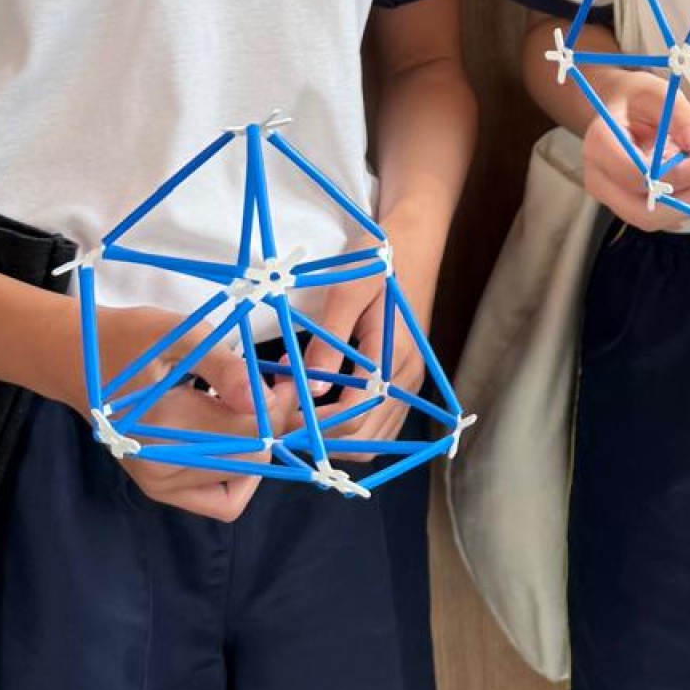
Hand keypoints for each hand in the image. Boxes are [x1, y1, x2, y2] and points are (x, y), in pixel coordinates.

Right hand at [95, 304, 280, 522]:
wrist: (77, 360)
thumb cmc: (131, 339)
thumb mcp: (180, 335)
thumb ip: (224, 366)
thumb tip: (262, 401)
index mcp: (164, 427)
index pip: (252, 432)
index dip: (279, 403)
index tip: (282, 370)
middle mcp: (161, 469)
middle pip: (252, 460)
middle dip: (276, 420)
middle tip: (278, 380)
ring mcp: (160, 486)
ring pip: (242, 481)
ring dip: (261, 443)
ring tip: (258, 402)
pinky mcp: (162, 490)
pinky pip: (221, 499)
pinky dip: (240, 471)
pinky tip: (238, 434)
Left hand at [296, 268, 410, 453]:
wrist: (411, 248)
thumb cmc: (374, 262)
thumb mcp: (348, 287)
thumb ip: (330, 338)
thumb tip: (312, 388)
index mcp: (394, 354)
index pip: (355, 415)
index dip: (314, 426)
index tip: (278, 414)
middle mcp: (407, 378)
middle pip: (364, 439)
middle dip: (319, 438)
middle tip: (282, 416)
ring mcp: (409, 385)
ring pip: (373, 442)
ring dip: (334, 439)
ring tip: (300, 413)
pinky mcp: (406, 386)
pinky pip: (380, 429)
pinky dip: (351, 432)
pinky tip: (324, 410)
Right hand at [583, 71, 689, 230]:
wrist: (618, 111)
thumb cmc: (636, 101)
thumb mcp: (660, 93)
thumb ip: (682, 114)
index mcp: (600, 143)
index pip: (636, 175)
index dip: (677, 175)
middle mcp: (597, 175)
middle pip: (640, 211)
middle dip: (681, 200)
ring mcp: (608, 195)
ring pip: (649, 220)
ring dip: (682, 204)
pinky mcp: (622, 205)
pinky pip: (653, 218)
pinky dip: (676, 207)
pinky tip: (687, 182)